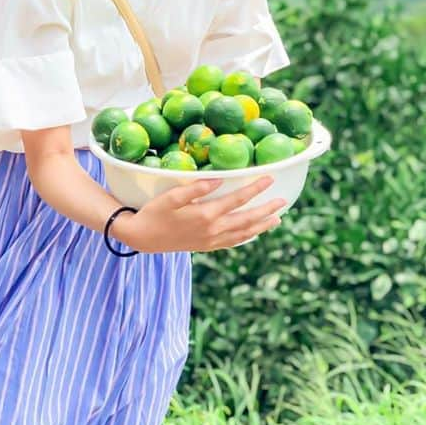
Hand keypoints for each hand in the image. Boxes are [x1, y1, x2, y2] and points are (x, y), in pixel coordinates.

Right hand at [115, 176, 286, 252]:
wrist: (142, 238)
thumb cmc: (154, 212)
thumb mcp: (171, 196)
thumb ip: (195, 188)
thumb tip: (219, 180)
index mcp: (206, 215)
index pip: (237, 200)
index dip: (255, 189)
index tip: (270, 178)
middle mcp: (212, 230)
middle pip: (247, 219)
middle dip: (266, 209)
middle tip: (283, 201)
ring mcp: (211, 240)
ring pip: (243, 234)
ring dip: (261, 226)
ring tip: (277, 219)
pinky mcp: (206, 246)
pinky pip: (232, 242)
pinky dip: (247, 237)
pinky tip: (254, 232)